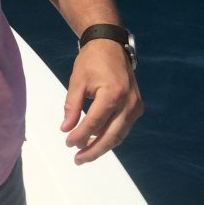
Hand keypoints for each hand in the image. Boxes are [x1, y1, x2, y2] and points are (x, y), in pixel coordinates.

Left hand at [61, 39, 143, 163]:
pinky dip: (110, 136)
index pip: (94, 123)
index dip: (80, 136)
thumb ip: (72, 106)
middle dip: (94, 150)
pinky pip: (123, 127)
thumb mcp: (77, 81)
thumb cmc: (92, 60)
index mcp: (113, 94)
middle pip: (111, 136)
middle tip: (78, 160)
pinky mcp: (137, 106)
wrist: (110, 44)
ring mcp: (135, 105)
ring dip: (102, 146)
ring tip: (85, 154)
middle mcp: (128, 102)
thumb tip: (66, 128)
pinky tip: (96, 141)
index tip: (67, 143)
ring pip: (119, 134)